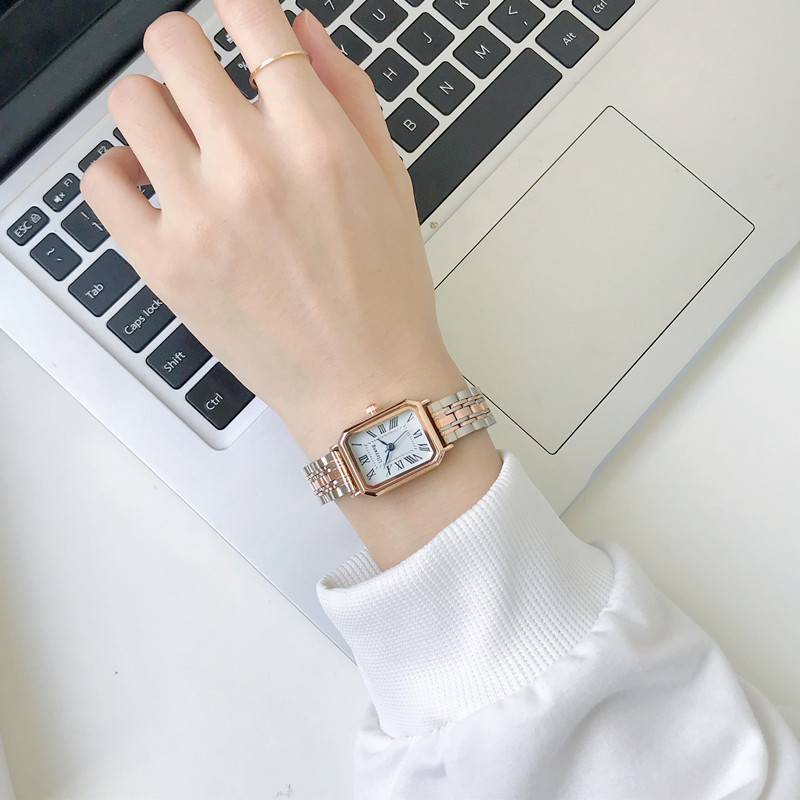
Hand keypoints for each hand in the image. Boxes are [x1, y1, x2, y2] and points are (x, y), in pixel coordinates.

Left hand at [81, 0, 462, 456]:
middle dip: (190, 50)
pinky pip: (100, 181)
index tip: (237, 19)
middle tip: (206, 83)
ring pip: (129, 101)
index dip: (239, 7)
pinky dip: (119, 172)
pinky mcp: (163, 265)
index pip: (249, 17)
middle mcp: (252, 168)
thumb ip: (349, 93)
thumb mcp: (391, 184)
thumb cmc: (385, 295)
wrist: (365, 387)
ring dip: (156, 107)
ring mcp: (200, 216)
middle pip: (173, 43)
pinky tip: (153, 186)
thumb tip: (303, 30)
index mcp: (317, 141)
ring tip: (183, 142)